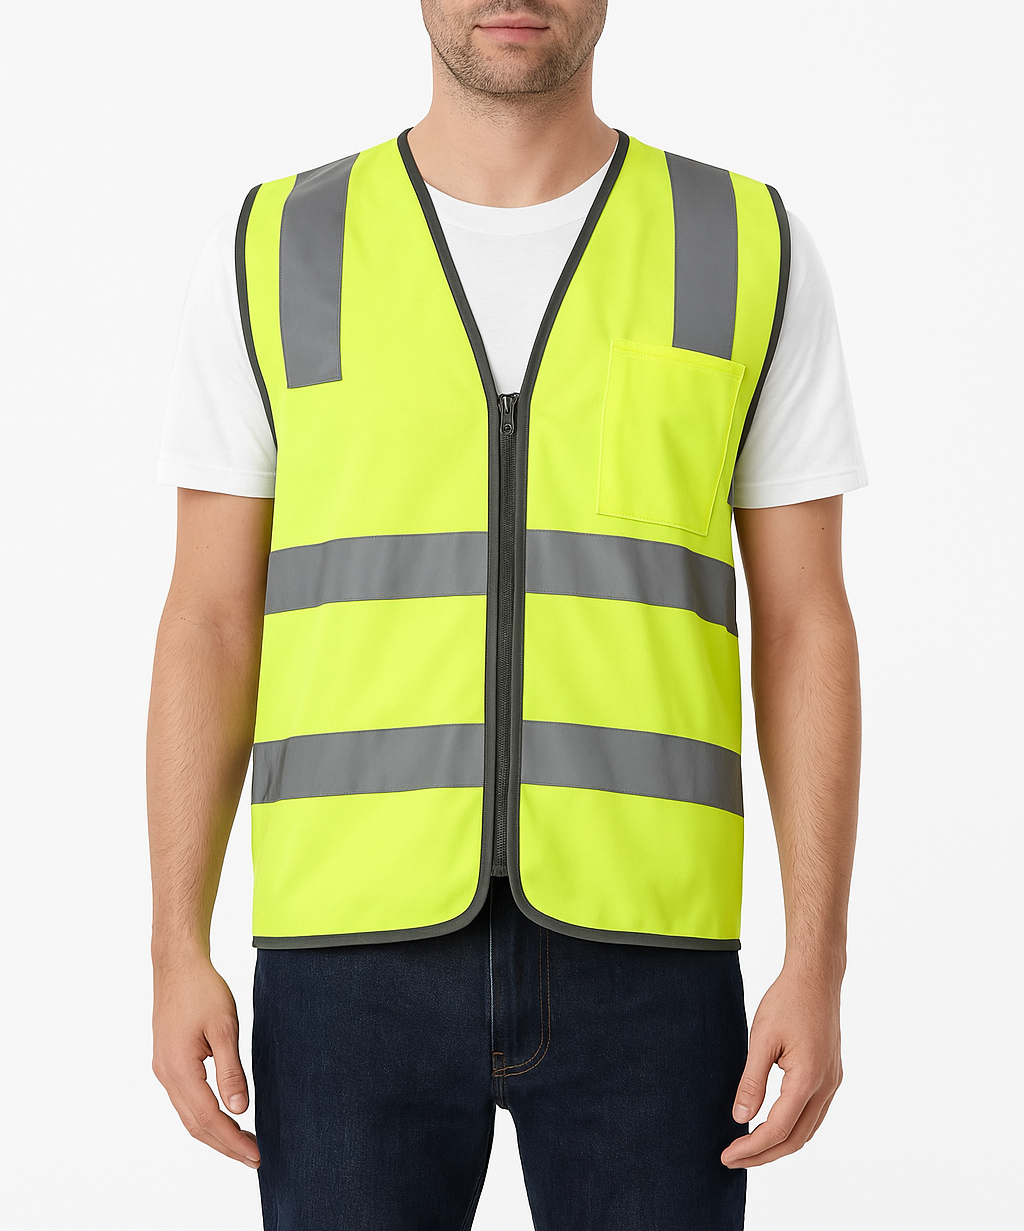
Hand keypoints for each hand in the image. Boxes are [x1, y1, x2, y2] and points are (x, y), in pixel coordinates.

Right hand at [152, 957, 260, 1168]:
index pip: (208, 1118)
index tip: (255, 1154)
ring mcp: (164, 1070)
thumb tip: (240, 1109)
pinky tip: (221, 1116)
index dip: (232, 1140)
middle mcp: (166, 1075)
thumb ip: (231, 1070)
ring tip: (241, 1143)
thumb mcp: (224, 1026)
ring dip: (214, 1133)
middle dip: (224, 1144)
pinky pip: (185, 1100)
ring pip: (188, 1115)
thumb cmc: (202, 989)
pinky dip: (204, 1115)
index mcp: (179, 1069)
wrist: (177, 965)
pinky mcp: (167, 1062)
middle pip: (195, 1124)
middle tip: (253, 1157)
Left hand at [721, 965, 842, 1167]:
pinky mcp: (832, 1074)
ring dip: (780, 1144)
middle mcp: (826, 1087)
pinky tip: (774, 1125)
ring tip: (749, 1148)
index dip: (752, 1147)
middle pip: (796, 1139)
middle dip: (764, 1154)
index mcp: (808, 1079)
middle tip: (733, 1159)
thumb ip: (752, 1081)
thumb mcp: (762, 1039)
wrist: (816, 977)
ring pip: (808, 1130)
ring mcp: (833, 1082)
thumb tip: (740, 1118)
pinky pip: (814, 1114)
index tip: (727, 1155)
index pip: (778, 1129)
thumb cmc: (787, 1001)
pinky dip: (793, 1128)